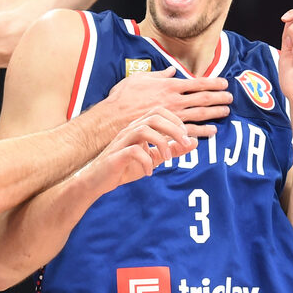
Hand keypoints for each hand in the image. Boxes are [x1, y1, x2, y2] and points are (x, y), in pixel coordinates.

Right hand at [78, 108, 197, 194]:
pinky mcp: (115, 155)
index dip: (176, 120)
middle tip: (185, 143)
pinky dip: (146, 161)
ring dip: (161, 142)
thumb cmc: (124, 166)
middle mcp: (130, 130)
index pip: (159, 112)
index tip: (187, 136)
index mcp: (139, 127)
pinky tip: (150, 172)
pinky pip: (133, 151)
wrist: (98, 180)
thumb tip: (194, 142)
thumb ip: (172, 149)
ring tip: (167, 158)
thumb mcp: (153, 158)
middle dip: (174, 128)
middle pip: (154, 116)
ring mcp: (122, 141)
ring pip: (144, 129)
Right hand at [105, 67, 232, 138]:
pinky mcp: (168, 130)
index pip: (196, 83)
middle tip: (230, 98)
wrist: (112, 119)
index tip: (224, 83)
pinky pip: (190, 131)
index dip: (213, 82)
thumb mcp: (138, 79)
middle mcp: (173, 100)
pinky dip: (202, 131)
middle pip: (202, 98)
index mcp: (168, 86)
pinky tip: (212, 131)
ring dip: (215, 113)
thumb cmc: (122, 98)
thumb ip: (157, 75)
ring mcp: (172, 116)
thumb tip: (170, 71)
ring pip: (200, 114)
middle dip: (219, 97)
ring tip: (226, 112)